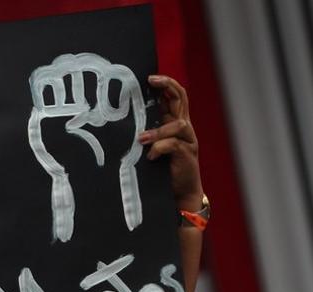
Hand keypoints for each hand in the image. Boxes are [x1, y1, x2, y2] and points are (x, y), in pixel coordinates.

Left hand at [138, 75, 202, 210]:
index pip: (176, 95)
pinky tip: (150, 156)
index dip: (165, 84)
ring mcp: (188, 141)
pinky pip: (174, 145)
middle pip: (181, 99)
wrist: (181, 193)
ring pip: (179, 125)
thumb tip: (124, 120)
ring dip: (159, 131)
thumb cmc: (164, 169)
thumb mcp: (153, 145)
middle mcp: (184, 128)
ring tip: (141, 139)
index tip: (149, 77)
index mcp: (175, 122)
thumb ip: (147, 132)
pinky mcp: (187, 155)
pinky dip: (160, 148)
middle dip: (167, 86)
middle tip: (151, 81)